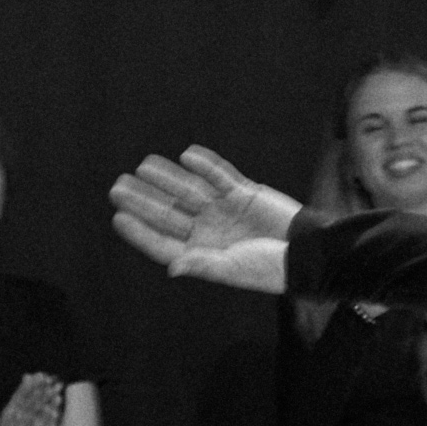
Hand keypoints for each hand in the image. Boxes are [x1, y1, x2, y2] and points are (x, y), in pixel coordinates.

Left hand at [111, 147, 299, 292]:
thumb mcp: (234, 269)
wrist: (308, 250)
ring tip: (144, 165)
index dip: (140, 231)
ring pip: (188, 190)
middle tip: (118, 186)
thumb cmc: (271, 268)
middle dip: (144, 199)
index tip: (118, 217)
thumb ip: (202, 264)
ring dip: (167, 178)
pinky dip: (205, 166)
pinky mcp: (242, 193)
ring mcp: (223, 210)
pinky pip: (220, 176)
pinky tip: (186, 156)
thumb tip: (171, 266)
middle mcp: (208, 231)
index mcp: (202, 253)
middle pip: (169, 213)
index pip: (163, 242)